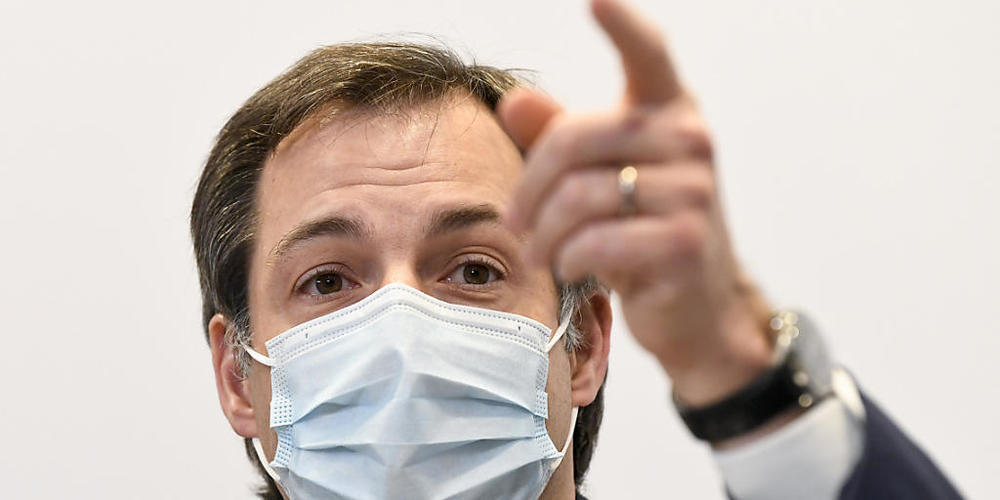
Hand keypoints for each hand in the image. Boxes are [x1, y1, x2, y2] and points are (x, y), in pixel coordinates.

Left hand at [500, 0, 774, 405]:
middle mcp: (689, 138)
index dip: (622, 24)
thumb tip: (515, 102)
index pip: (648, 54)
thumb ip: (559, 137)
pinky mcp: (686, 241)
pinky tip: (571, 267)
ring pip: (577, 197)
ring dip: (542, 234)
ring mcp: (694, 190)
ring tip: (538, 252)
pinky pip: (596, 241)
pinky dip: (568, 260)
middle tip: (513, 222)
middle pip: (572, 140)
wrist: (697, 307)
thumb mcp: (600, 180)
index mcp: (668, 111)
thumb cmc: (641, 230)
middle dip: (528, 188)